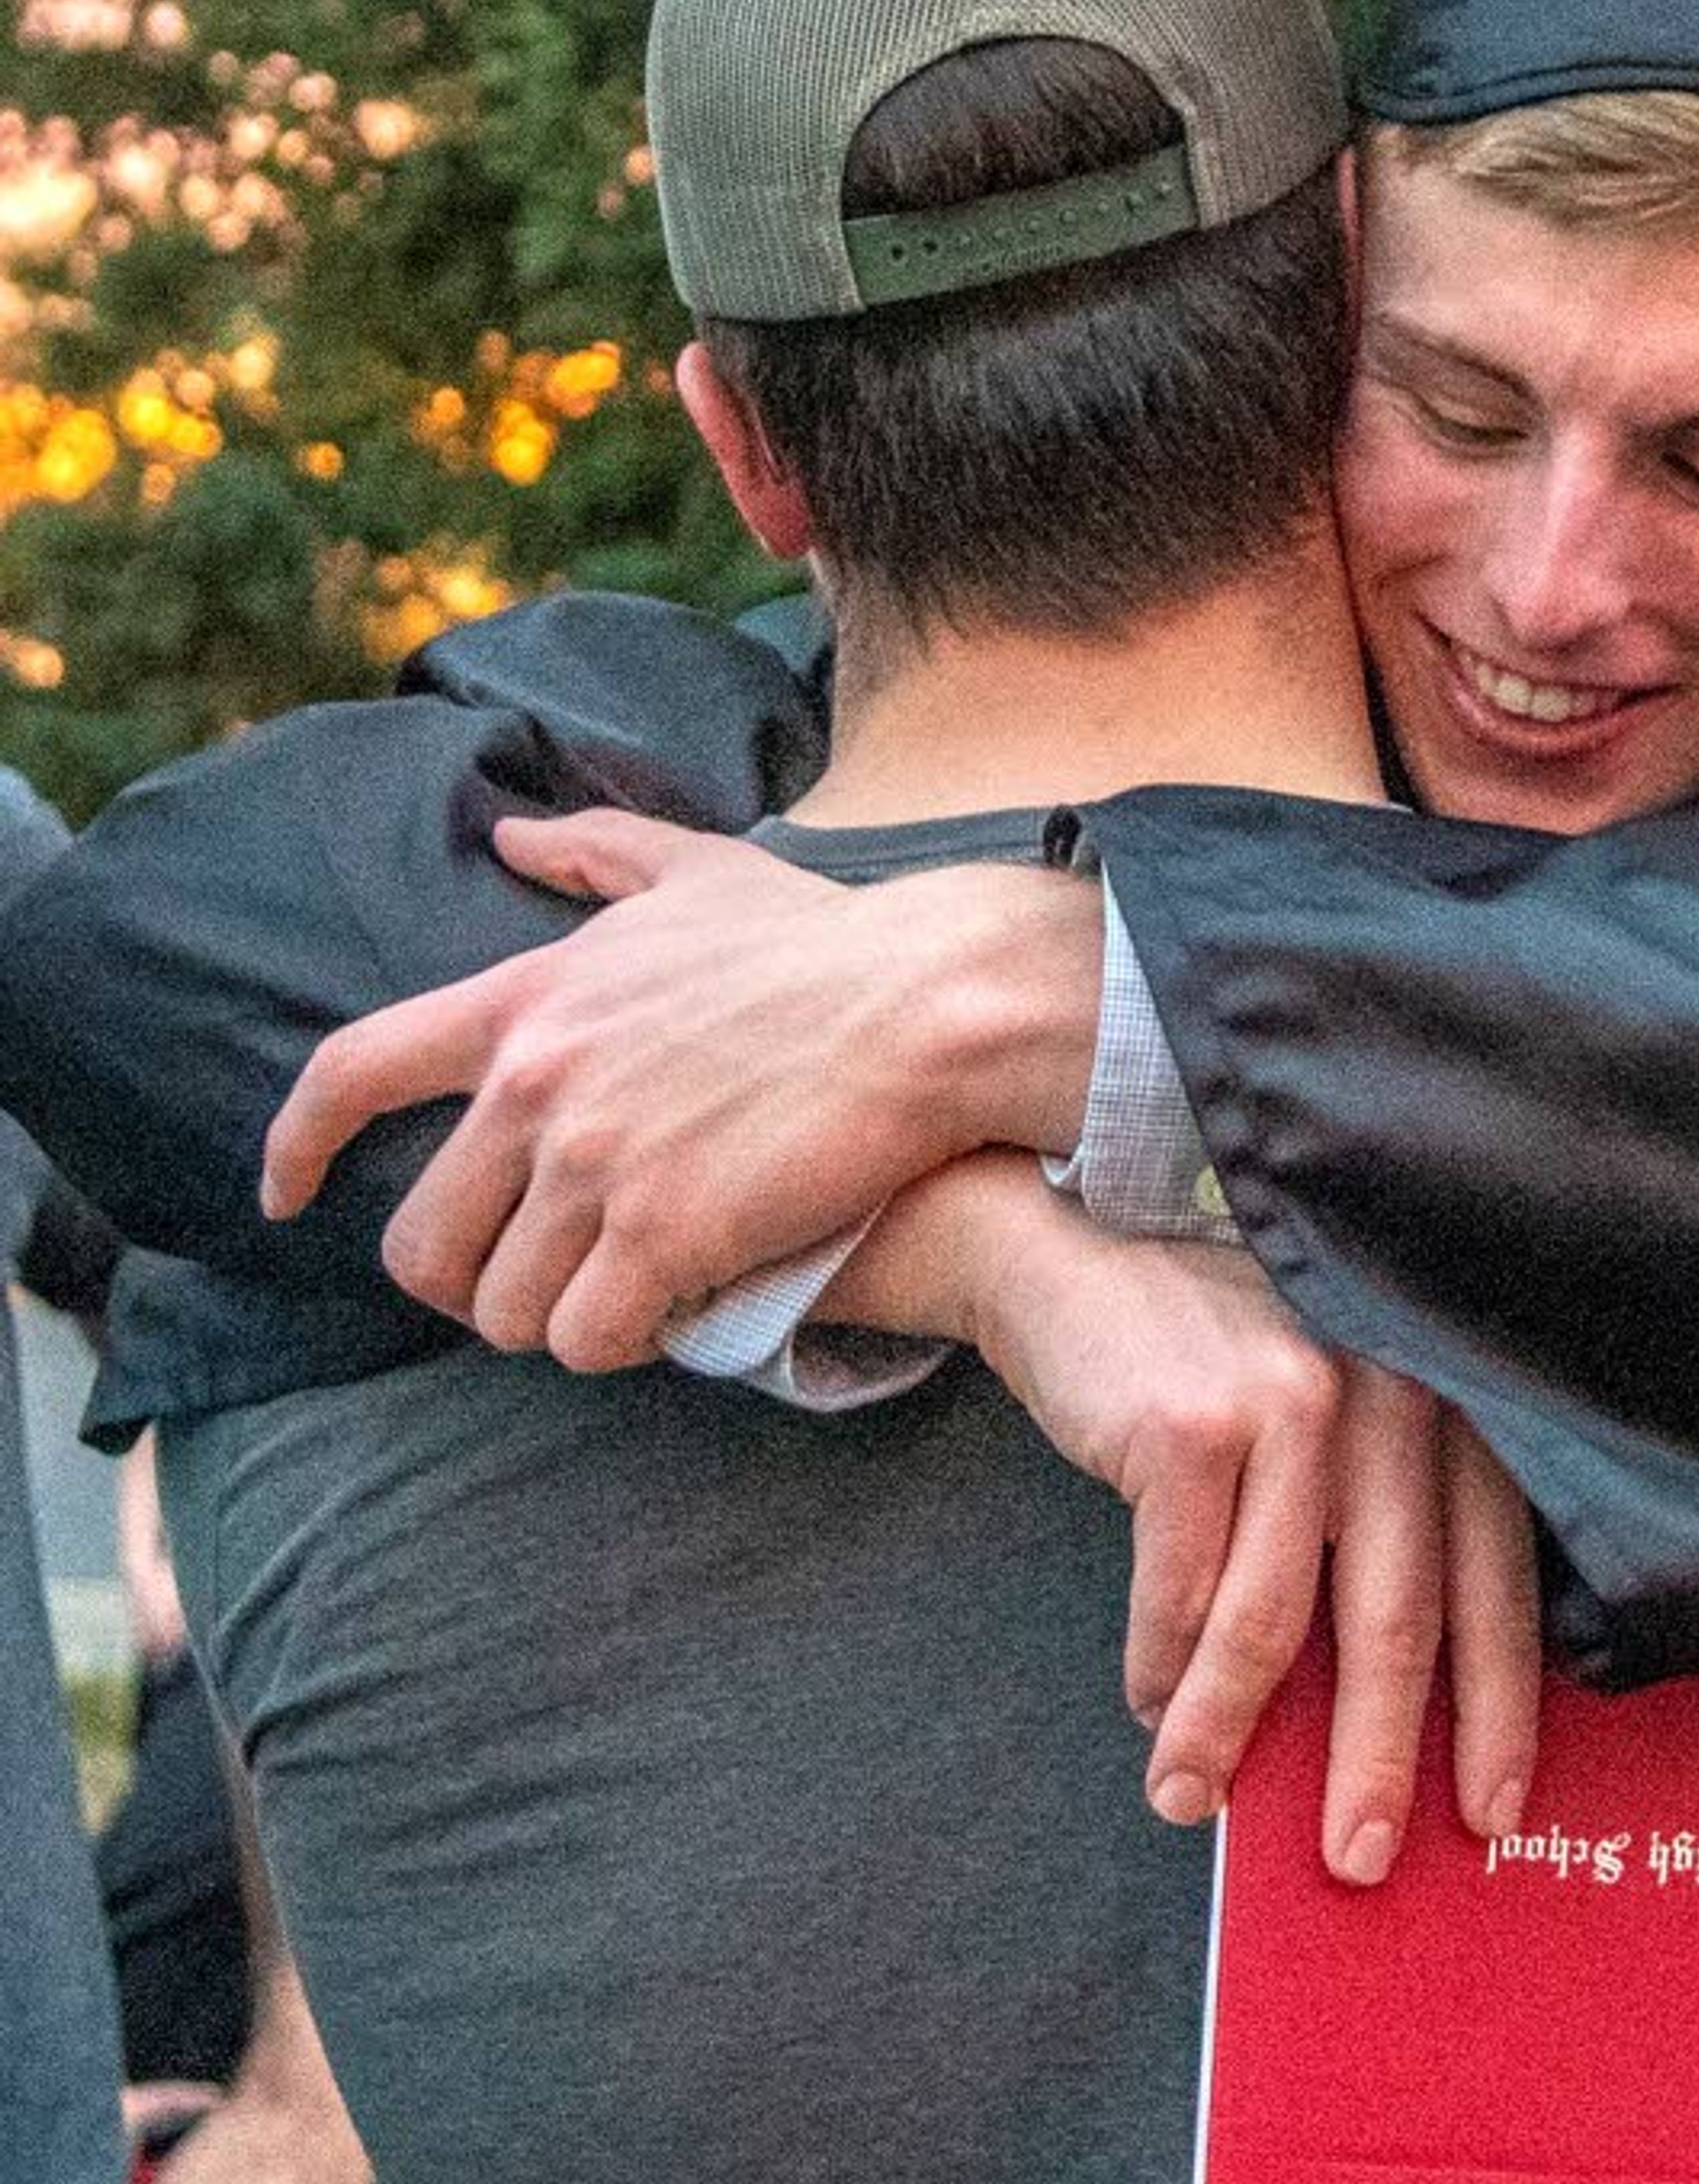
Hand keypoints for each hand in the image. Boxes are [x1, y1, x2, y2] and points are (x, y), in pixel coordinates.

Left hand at [260, 809, 1098, 1372]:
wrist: (928, 1004)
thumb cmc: (824, 943)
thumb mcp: (695, 870)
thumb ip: (593, 851)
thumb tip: (510, 837)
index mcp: (526, 1003)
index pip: (351, 1071)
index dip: (299, 1144)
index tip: (284, 1195)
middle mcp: (537, 1085)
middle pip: (422, 1240)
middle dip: (465, 1283)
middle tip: (527, 1287)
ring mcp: (595, 1165)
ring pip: (504, 1308)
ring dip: (551, 1322)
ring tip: (615, 1302)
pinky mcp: (663, 1235)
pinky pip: (587, 1339)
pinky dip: (616, 1346)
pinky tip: (666, 1317)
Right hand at [951, 1185, 1539, 1878]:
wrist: (1070, 1264)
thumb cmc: (1208, 1371)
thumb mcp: (1320, 1433)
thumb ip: (1367, 1540)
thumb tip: (1384, 1730)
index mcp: (1438, 1405)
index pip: (1495, 1575)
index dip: (1499, 1705)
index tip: (1494, 1813)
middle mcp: (1386, 1396)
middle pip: (1399, 1615)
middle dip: (1380, 1756)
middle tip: (1361, 1856)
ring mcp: (1291, 1402)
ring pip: (1275, 1621)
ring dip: (1232, 1733)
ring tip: (1196, 1803)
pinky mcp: (1193, 1424)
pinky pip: (1182, 1594)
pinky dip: (1164, 1671)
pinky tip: (1154, 1715)